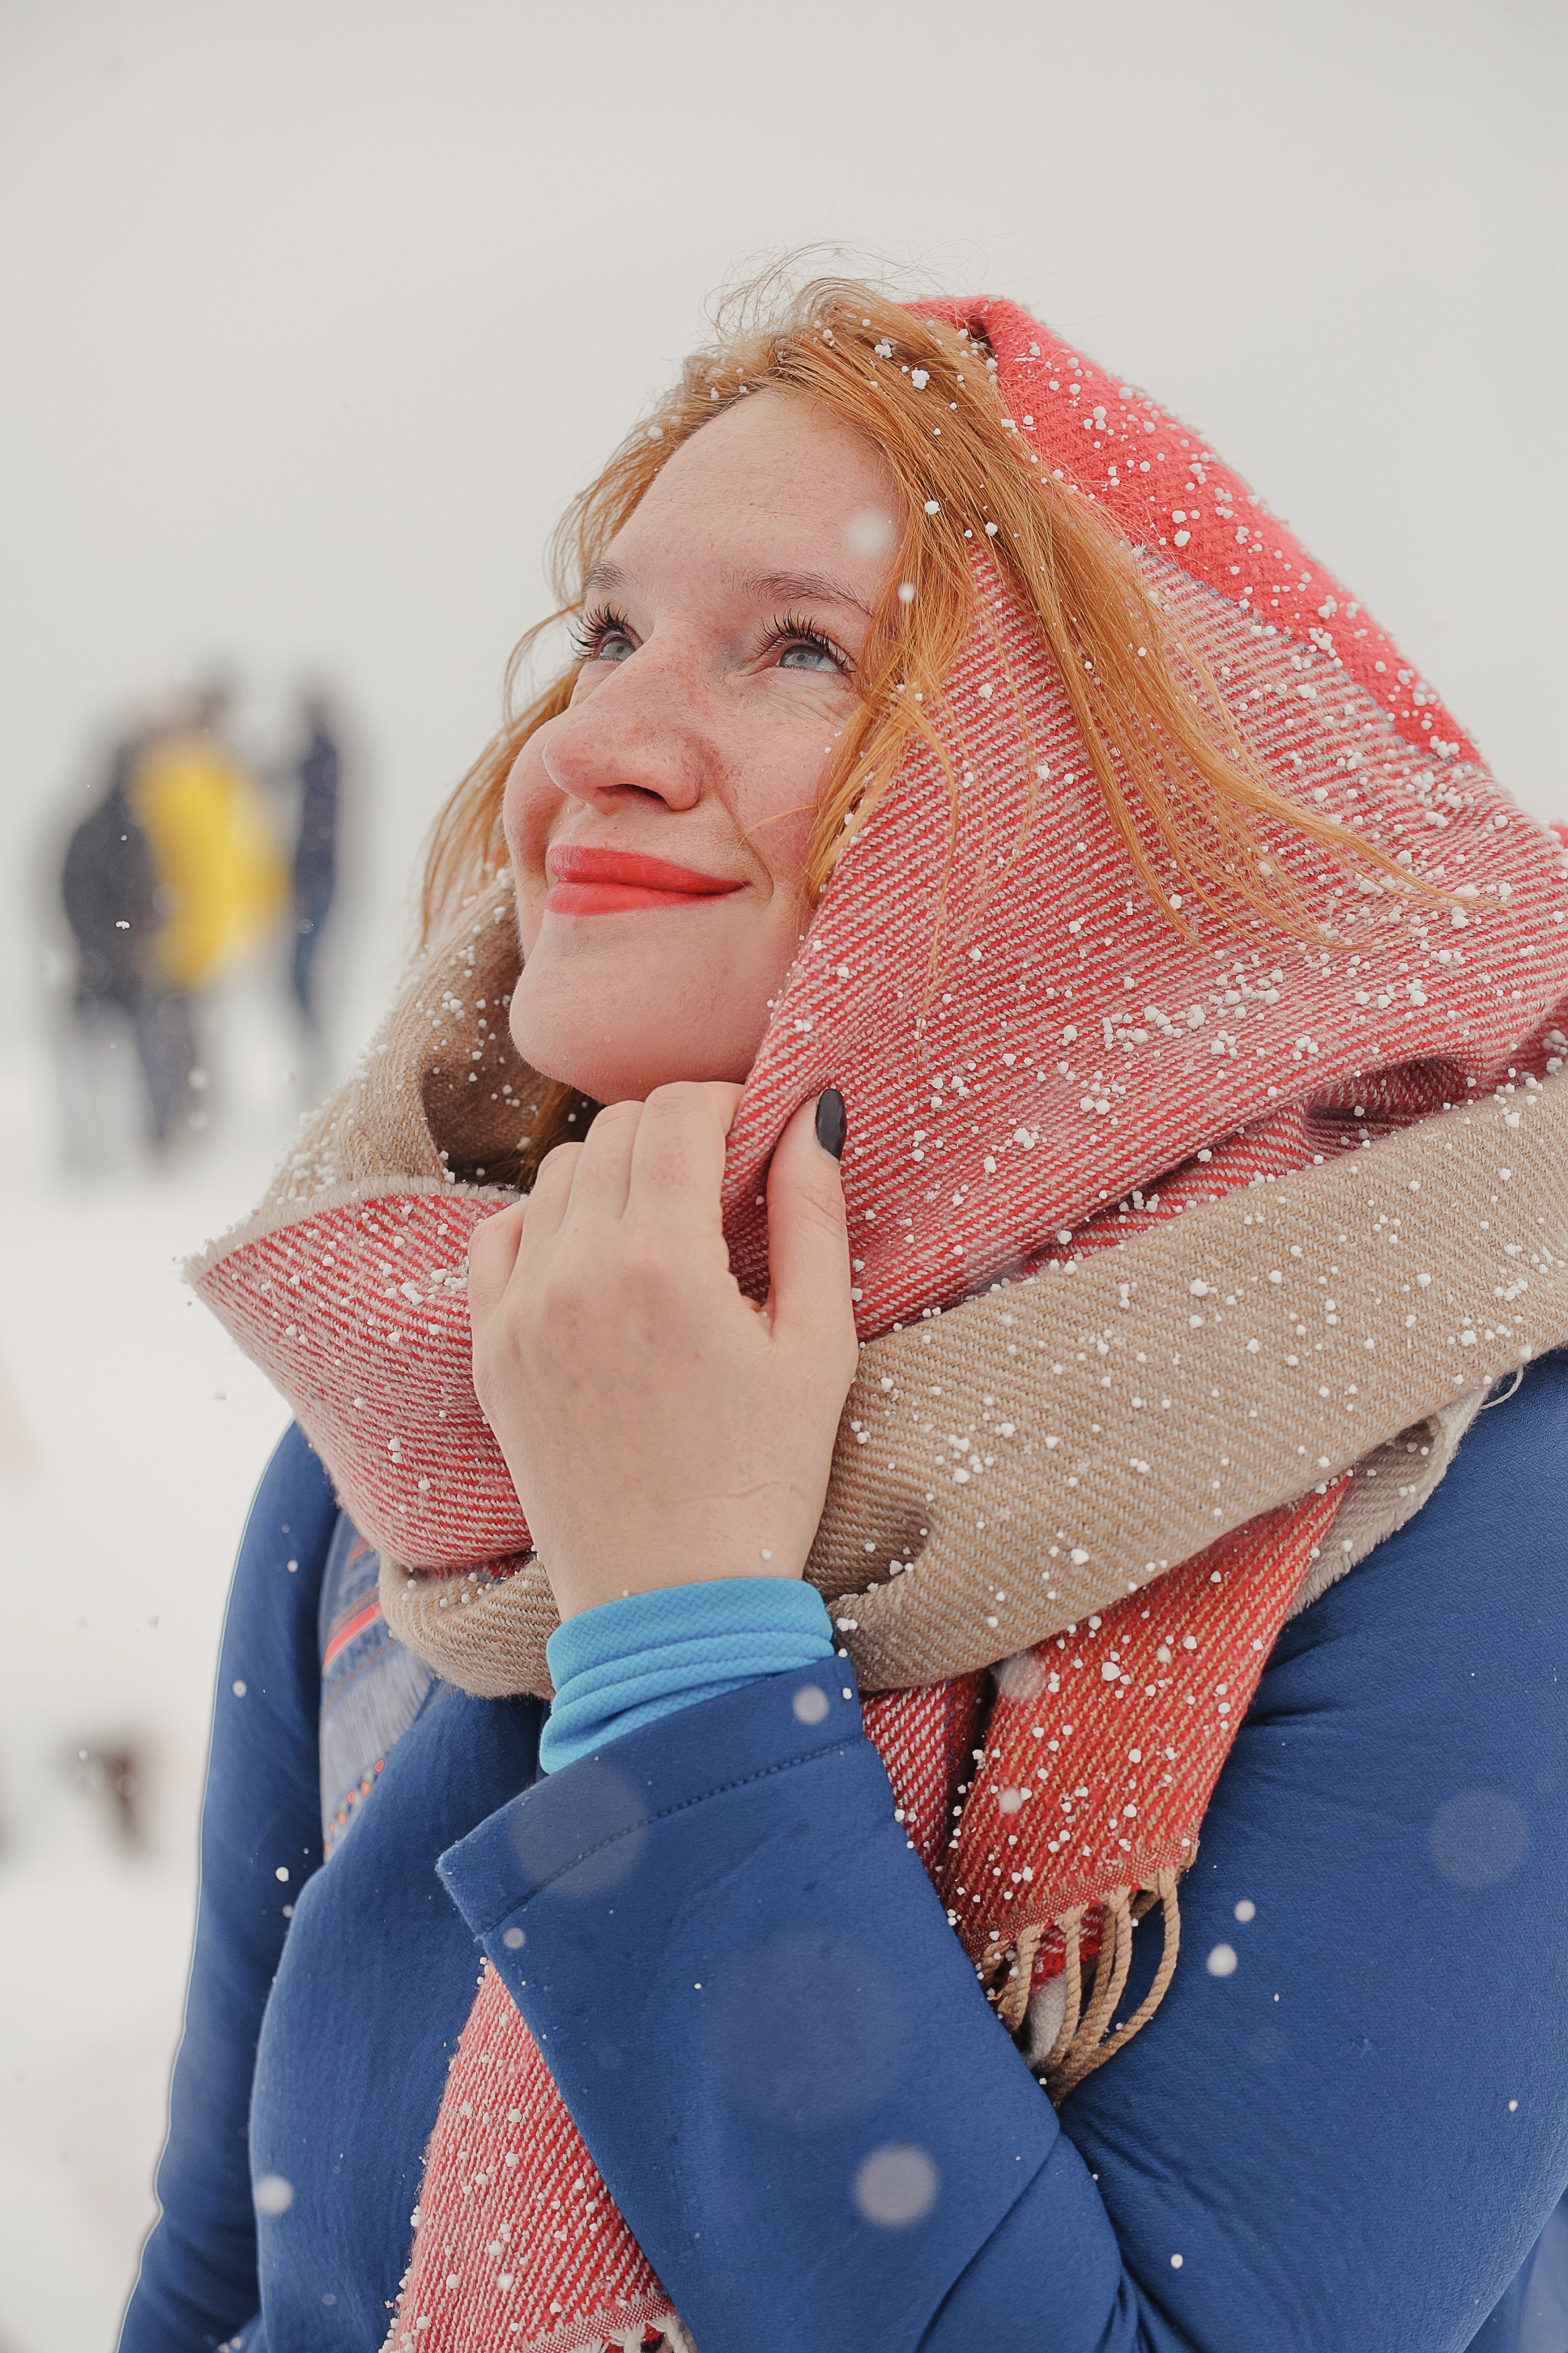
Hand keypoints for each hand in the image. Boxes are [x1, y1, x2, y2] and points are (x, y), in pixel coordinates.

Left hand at [468, 1082, 857, 1619]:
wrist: (671, 1602)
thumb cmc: (762, 1480)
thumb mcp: (818, 1346)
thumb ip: (812, 1216)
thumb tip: (809, 1114)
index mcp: (662, 1263)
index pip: (677, 1111)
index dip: (728, 1101)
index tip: (758, 1133)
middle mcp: (575, 1272)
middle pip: (616, 1130)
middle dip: (676, 1132)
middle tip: (724, 1181)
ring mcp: (519, 1313)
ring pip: (557, 1176)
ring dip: (615, 1173)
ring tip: (667, 1227)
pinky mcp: (490, 1353)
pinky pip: (499, 1237)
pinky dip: (547, 1222)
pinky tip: (595, 1258)